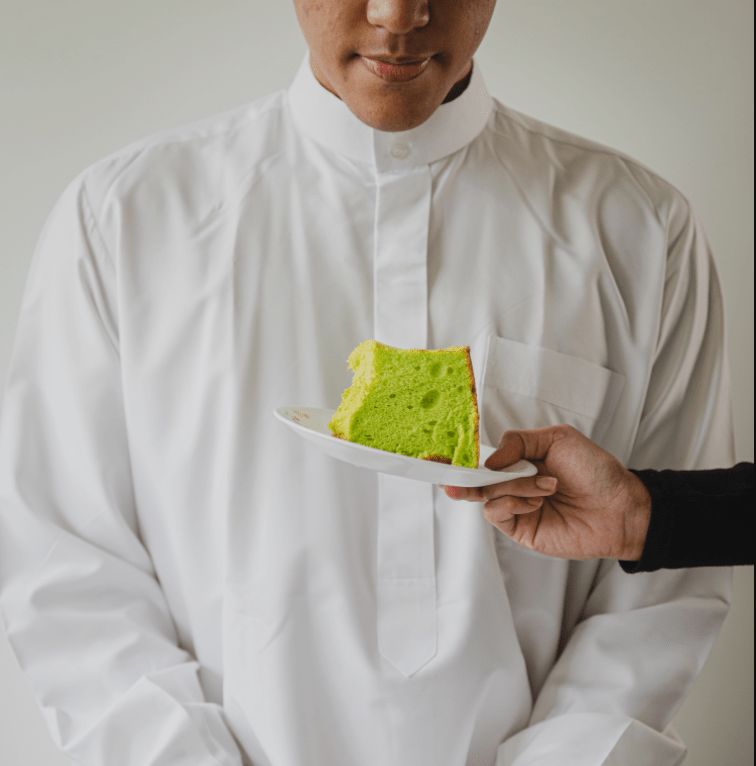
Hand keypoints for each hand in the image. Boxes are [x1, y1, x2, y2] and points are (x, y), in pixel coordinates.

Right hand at [442, 425, 650, 560]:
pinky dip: (512, 502)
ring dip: (512, 486)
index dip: (463, 457)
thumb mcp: (556, 439)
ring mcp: (515, 507)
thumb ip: (517, 442)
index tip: (445, 456)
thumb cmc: (596, 471)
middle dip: (464, 475)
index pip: (483, 457)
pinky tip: (536, 500)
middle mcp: (513, 483)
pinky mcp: (520, 529)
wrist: (620, 507)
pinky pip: (497, 513)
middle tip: (452, 474)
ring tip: (545, 486)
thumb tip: (488, 460)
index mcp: (520, 460)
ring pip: (487, 494)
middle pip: (475, 478)